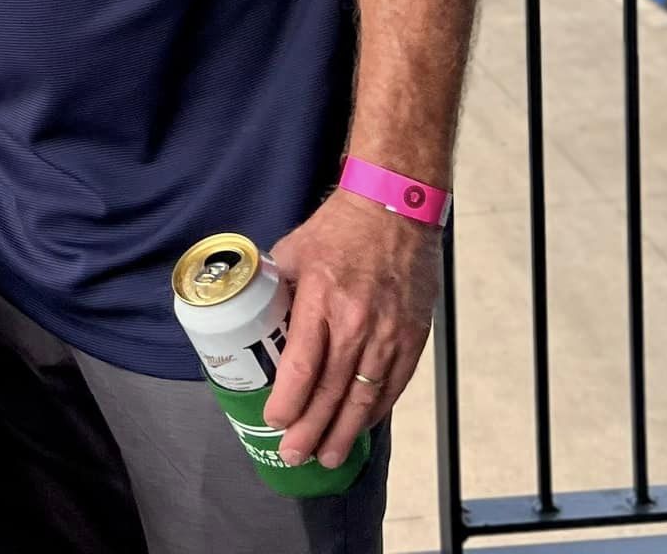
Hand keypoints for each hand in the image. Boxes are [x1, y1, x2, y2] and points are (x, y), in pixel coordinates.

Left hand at [262, 190, 440, 469]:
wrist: (394, 209)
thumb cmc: (339, 228)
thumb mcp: (293, 250)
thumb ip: (277, 289)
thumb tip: (254, 318)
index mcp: (320, 298)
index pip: (301, 365)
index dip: (288, 402)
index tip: (275, 421)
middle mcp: (356, 322)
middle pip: (331, 391)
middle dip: (311, 430)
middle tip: (295, 455)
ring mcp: (388, 333)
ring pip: (364, 397)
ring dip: (344, 432)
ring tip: (328, 457)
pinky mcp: (412, 338)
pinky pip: (393, 386)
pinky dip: (375, 411)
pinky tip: (360, 427)